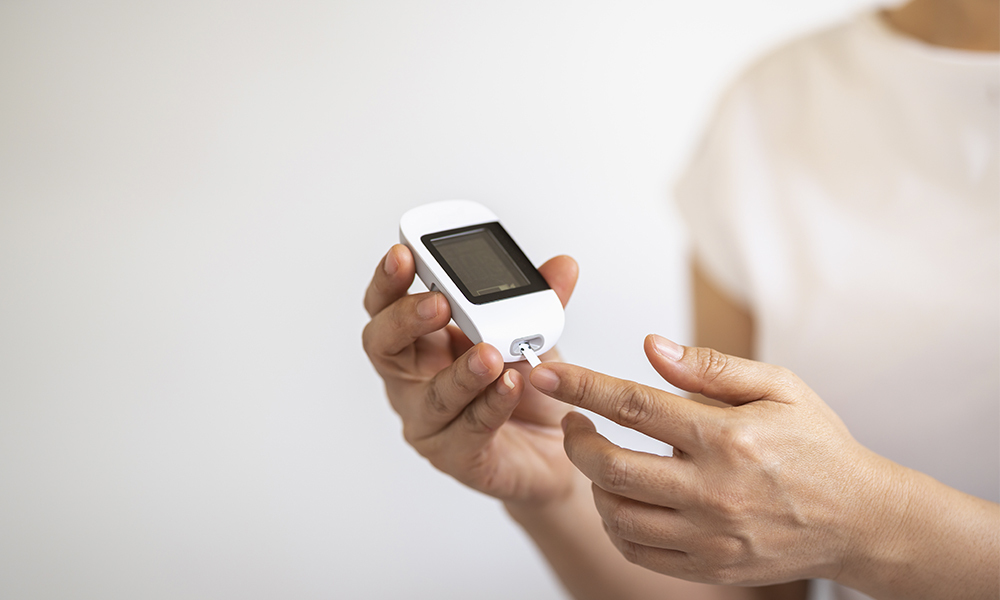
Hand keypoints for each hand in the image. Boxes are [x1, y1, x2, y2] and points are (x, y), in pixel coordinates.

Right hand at [362, 244, 579, 505]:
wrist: (556, 449)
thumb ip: (540, 300)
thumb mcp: (532, 335)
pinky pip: (469, 429)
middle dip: (407, 319)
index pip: (387, 306)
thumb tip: (563, 265)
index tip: (403, 254)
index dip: (389, 280)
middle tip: (440, 302)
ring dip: (461, 371)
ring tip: (490, 353)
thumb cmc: (527, 390)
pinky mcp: (456, 457)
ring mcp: (429, 421)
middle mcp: (414, 380)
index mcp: (422, 341)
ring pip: (431, 395)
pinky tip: (512, 386)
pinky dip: (492, 404)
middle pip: (384, 346)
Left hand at [528, 334, 883, 586]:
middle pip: (610, 465)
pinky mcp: (709, 566)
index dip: (581, 387)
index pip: (633, 405)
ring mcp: (709, 535)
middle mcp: (713, 489)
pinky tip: (622, 498)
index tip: (546, 373)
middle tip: (574, 422)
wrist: (860, 519)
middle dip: (576, 439)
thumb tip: (652, 348)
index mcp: (727, 436)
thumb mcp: (780, 388)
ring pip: (616, 512)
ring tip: (601, 459)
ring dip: (593, 482)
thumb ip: (711, 368)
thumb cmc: (819, 449)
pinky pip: (637, 550)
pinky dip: (615, 523)